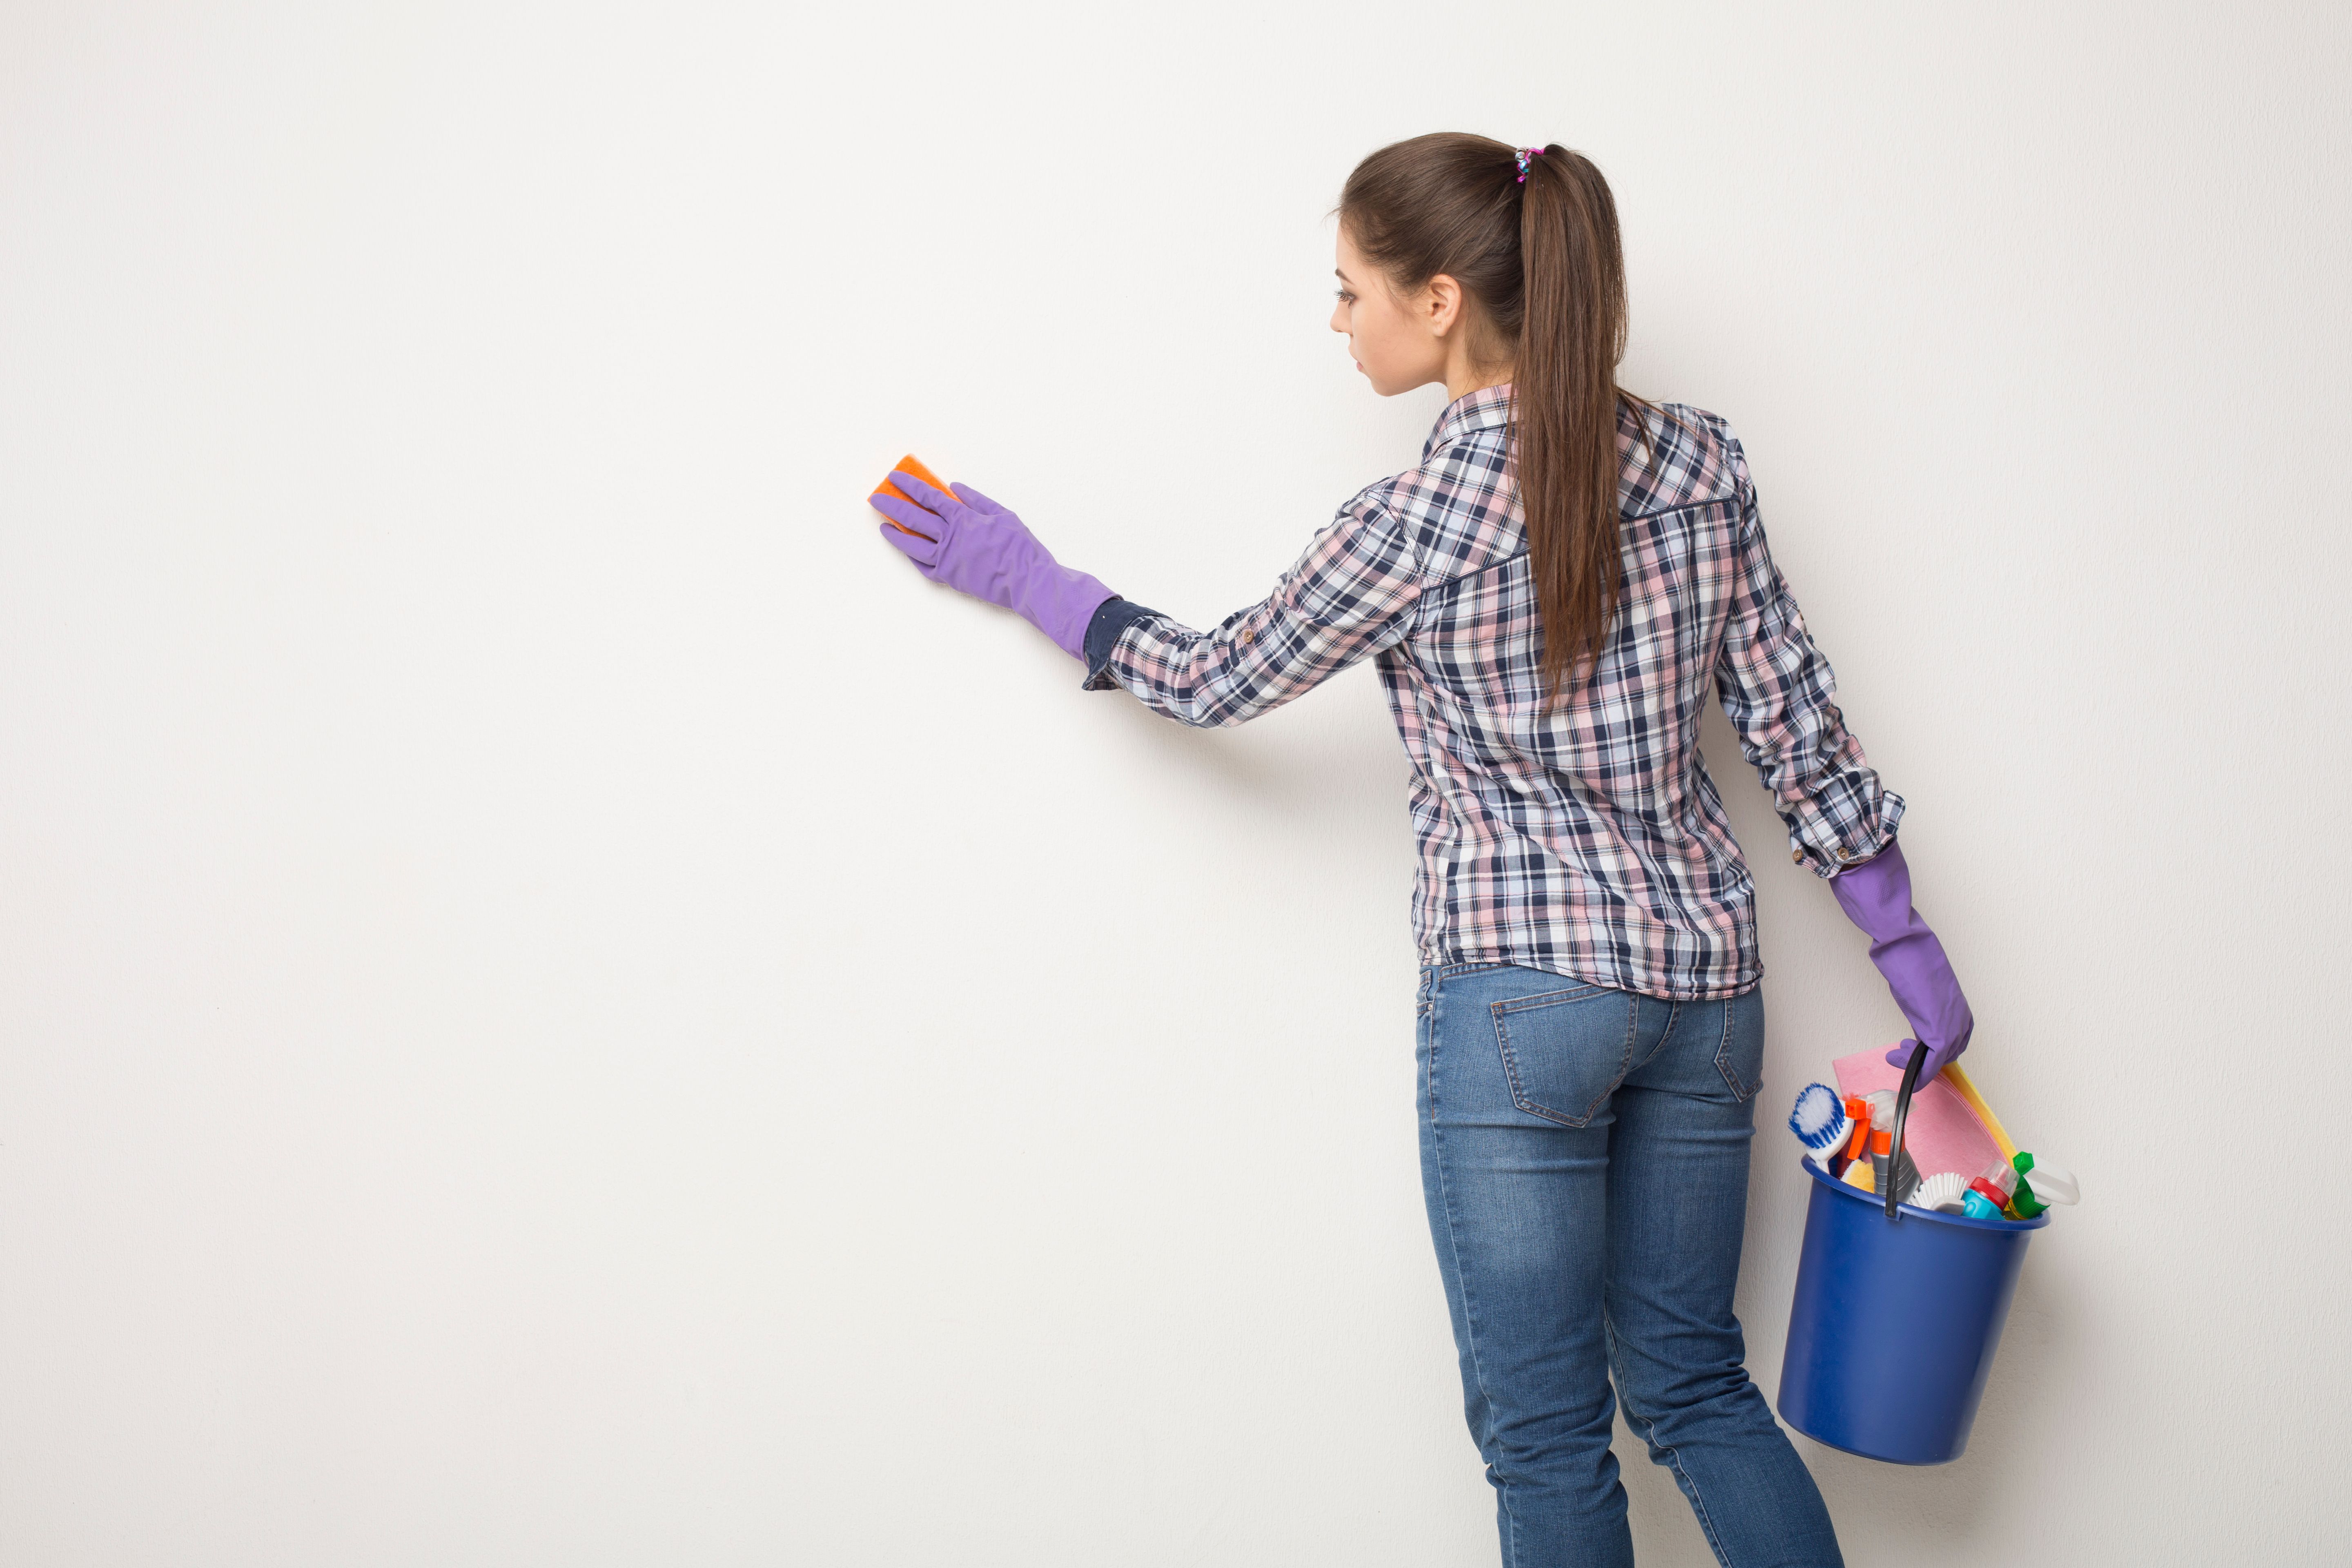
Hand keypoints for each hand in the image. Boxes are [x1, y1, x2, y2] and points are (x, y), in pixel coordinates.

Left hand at [869, 472, 1114, 660]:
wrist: (1027, 580)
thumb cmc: (1020, 547)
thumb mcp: (1002, 514)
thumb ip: (976, 499)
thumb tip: (954, 487)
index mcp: (963, 518)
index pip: (929, 496)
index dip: (909, 486)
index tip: (895, 478)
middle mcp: (951, 537)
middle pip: (914, 517)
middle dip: (892, 505)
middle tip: (876, 497)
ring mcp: (948, 559)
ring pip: (913, 545)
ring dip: (896, 534)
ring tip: (883, 526)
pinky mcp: (950, 577)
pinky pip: (925, 567)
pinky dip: (914, 559)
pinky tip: (908, 552)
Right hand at [1827, 841, 1974, 1075]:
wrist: (1903, 942)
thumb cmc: (1909, 953)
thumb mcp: (1923, 981)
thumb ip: (1926, 997)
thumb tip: (1919, 1000)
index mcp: (1958, 1004)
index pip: (1955, 1039)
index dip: (1934, 1050)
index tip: (1911, 1047)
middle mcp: (1960, 1016)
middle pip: (1950, 1052)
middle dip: (1924, 1058)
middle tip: (1901, 1053)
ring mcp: (1951, 1024)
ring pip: (1941, 1060)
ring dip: (1916, 1065)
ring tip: (1896, 1056)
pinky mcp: (1938, 1030)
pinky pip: (1931, 1063)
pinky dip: (1917, 1072)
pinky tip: (1897, 1061)